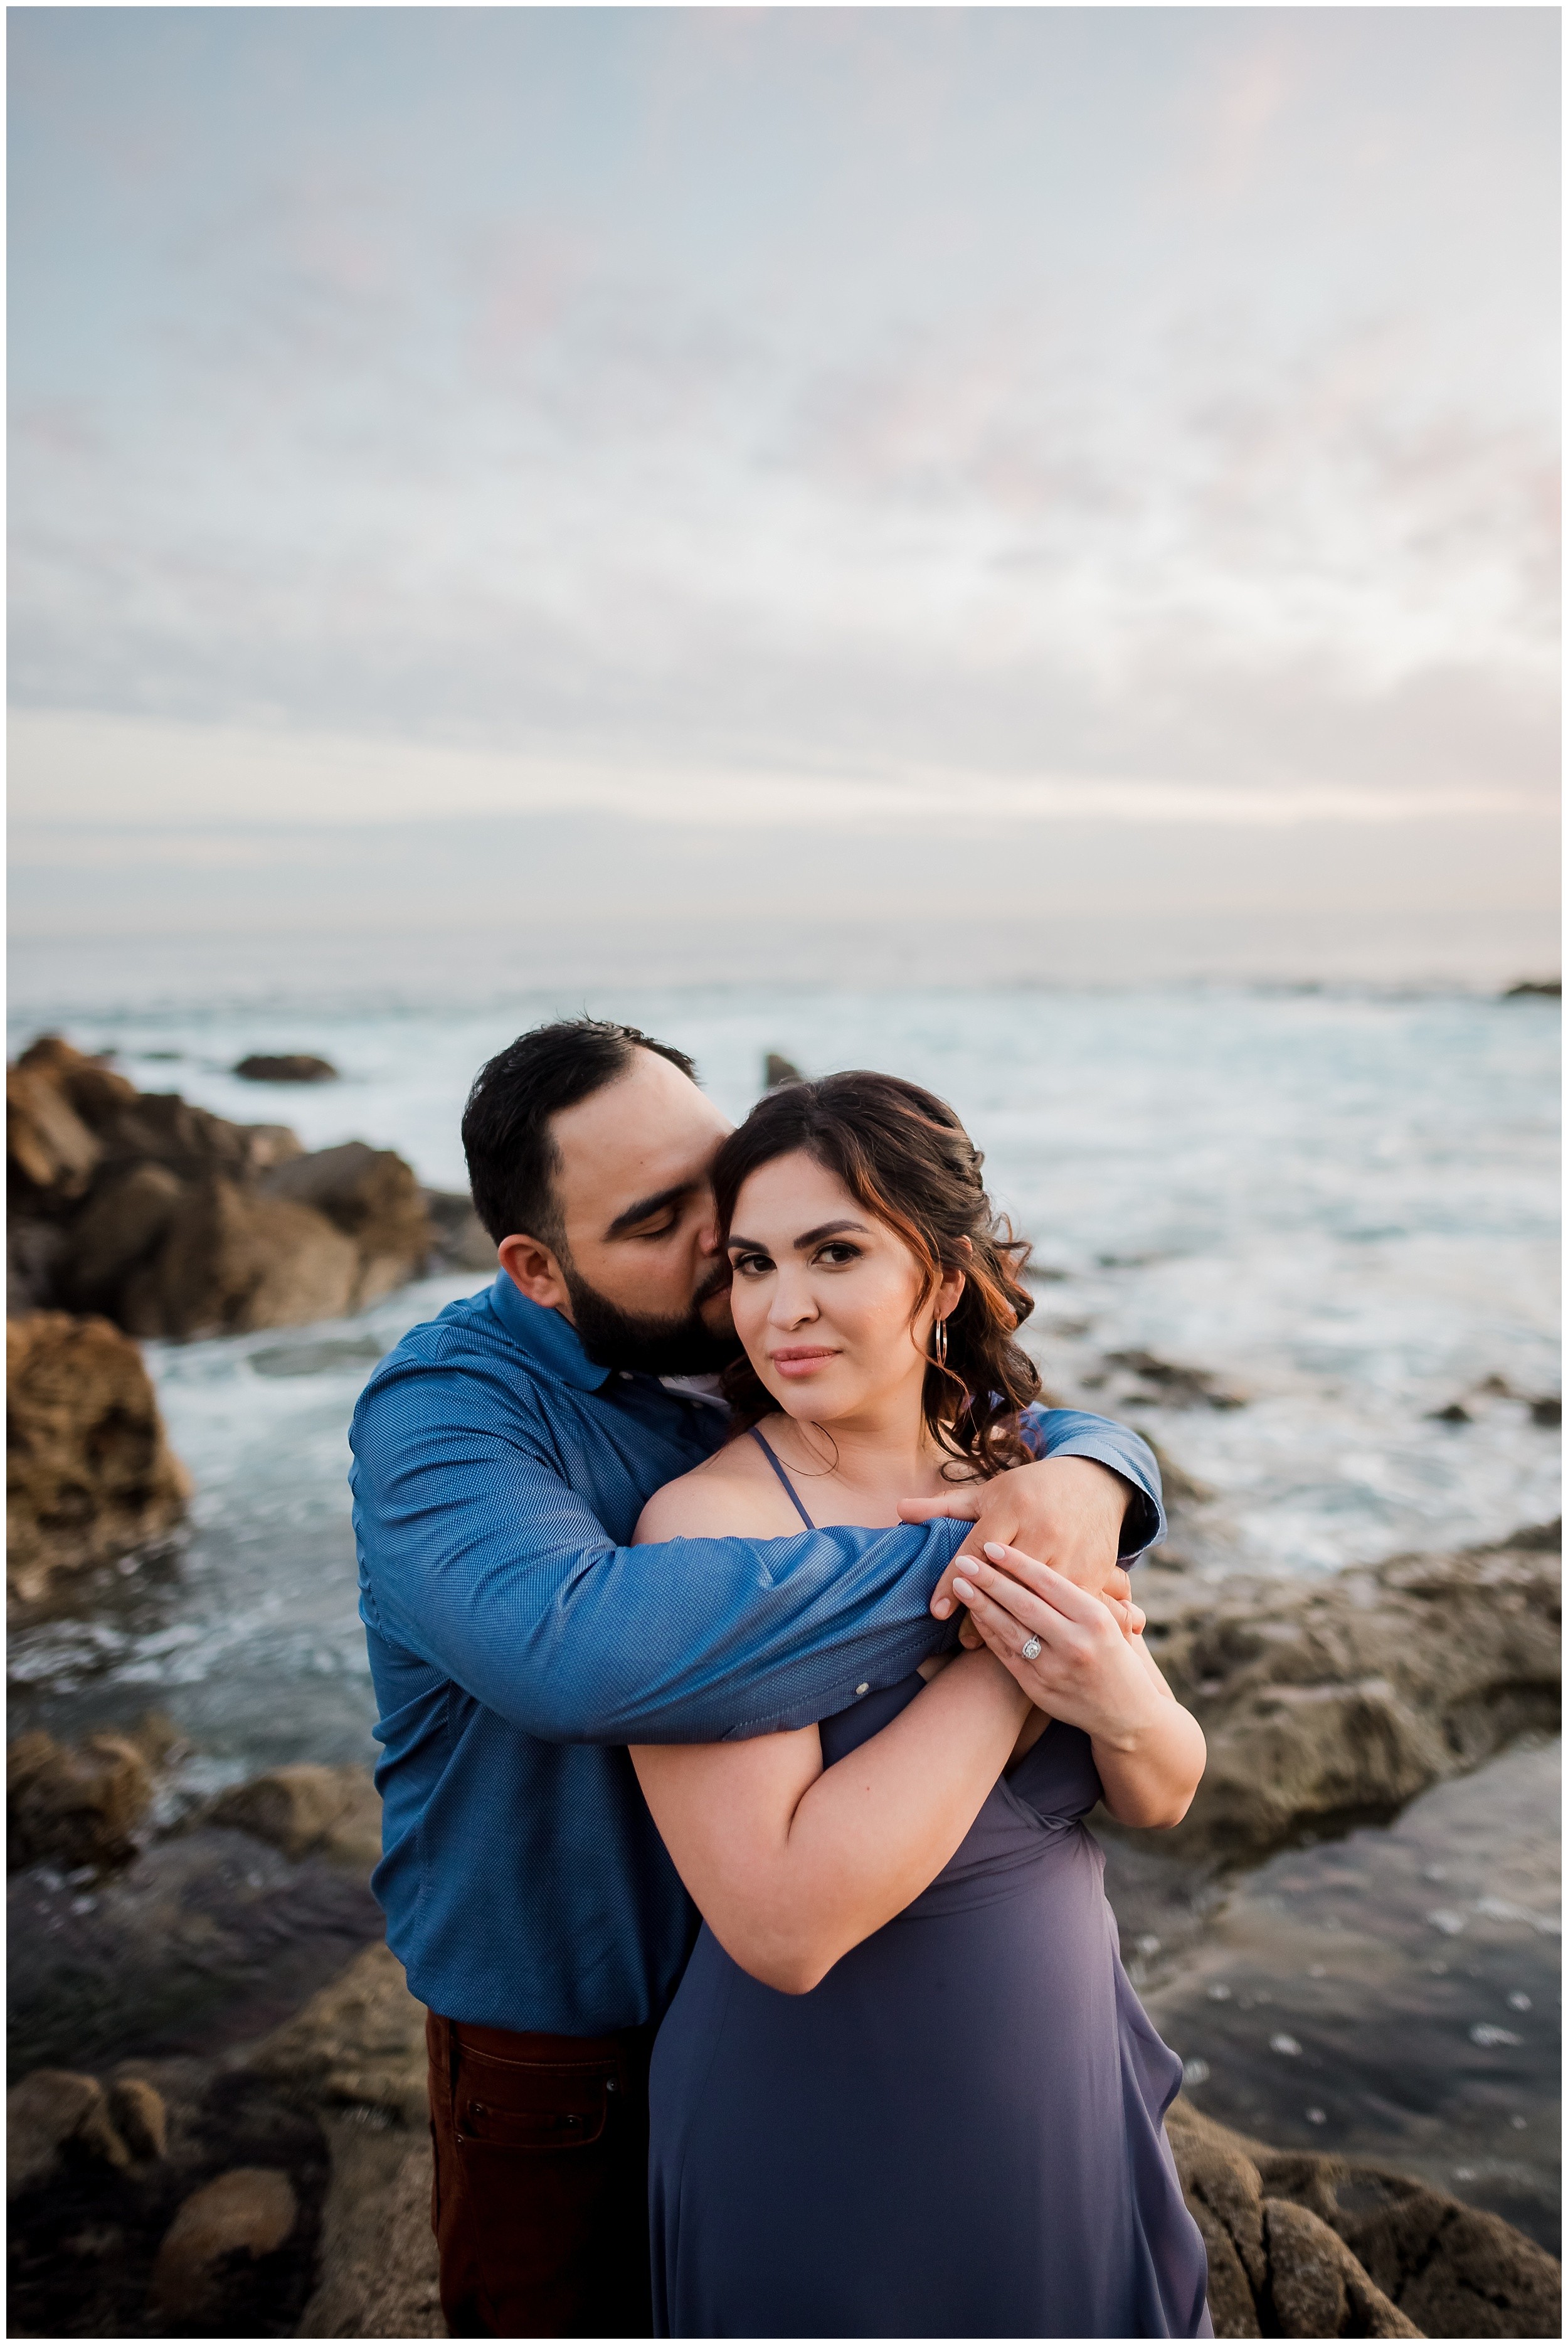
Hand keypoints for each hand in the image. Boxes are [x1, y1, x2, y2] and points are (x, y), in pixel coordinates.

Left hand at [910, 1457, 1144, 1635]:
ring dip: (1013, 1623)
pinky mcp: (1095, 1571)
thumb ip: (945, 1506)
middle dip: (982, 1610)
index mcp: (1013, 1507)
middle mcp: (1044, 1530)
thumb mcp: (989, 1492)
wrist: (1096, 1483)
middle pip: (1008, 1579)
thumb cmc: (1031, 1489)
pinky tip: (1031, 1639)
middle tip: (958, 1639)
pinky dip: (1049, 1623)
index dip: (954, 1579)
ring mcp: (1073, 1553)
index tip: (936, 1610)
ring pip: (1039, 1597)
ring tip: (988, 1646)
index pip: (977, 1549)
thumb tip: (899, 1509)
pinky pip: (1067, 1605)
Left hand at [949, 1542, 1163, 1749]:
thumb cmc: (1117, 1656)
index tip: (992, 1546)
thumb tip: (1046, 1555)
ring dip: (981, 1605)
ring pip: (1010, 1630)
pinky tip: (973, 1614)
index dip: (1016, 1562)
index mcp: (1095, 1618)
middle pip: (1024, 1604)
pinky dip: (988, 1632)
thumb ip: (1084, 1592)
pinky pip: (1006, 1654)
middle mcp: (1076, 1643)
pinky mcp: (1038, 1688)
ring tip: (959, 1584)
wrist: (1127, 1715)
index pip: (1049, 1582)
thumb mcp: (1113, 1621)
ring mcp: (1055, 1668)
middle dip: (990, 1580)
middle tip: (965, 1561)